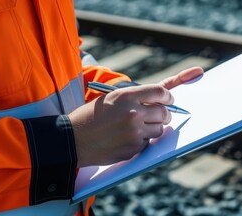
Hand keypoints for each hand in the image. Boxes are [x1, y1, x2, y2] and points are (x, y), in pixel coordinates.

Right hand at [69, 66, 203, 166]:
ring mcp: (134, 133)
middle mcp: (133, 113)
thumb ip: (133, 98)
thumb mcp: (110, 98)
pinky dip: (142, 141)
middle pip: (164, 112)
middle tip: (161, 115)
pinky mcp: (133, 149)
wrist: (72, 140)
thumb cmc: (90, 116)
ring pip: (158, 130)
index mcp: (126, 96)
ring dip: (154, 128)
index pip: (159, 92)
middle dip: (165, 114)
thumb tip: (158, 100)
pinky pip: (147, 143)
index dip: (167, 96)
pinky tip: (128, 138)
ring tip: (139, 127)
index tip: (168, 99)